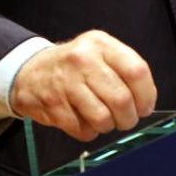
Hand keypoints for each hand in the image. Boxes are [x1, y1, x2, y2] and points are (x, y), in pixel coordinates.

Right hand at [10, 30, 157, 141]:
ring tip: (105, 120)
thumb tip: (146, 101)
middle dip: (129, 117)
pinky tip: (85, 120)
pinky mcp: (54, 105)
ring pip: (103, 118)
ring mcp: (66, 82)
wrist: (29, 71)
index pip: (136, 70)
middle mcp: (83, 59)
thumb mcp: (99, 52)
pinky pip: (83, 129)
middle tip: (126, 119)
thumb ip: (124, 69)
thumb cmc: (73, 65)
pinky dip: (89, 131)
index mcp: (101, 43)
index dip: (146, 94)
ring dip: (109, 126)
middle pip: (121, 98)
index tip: (146, 106)